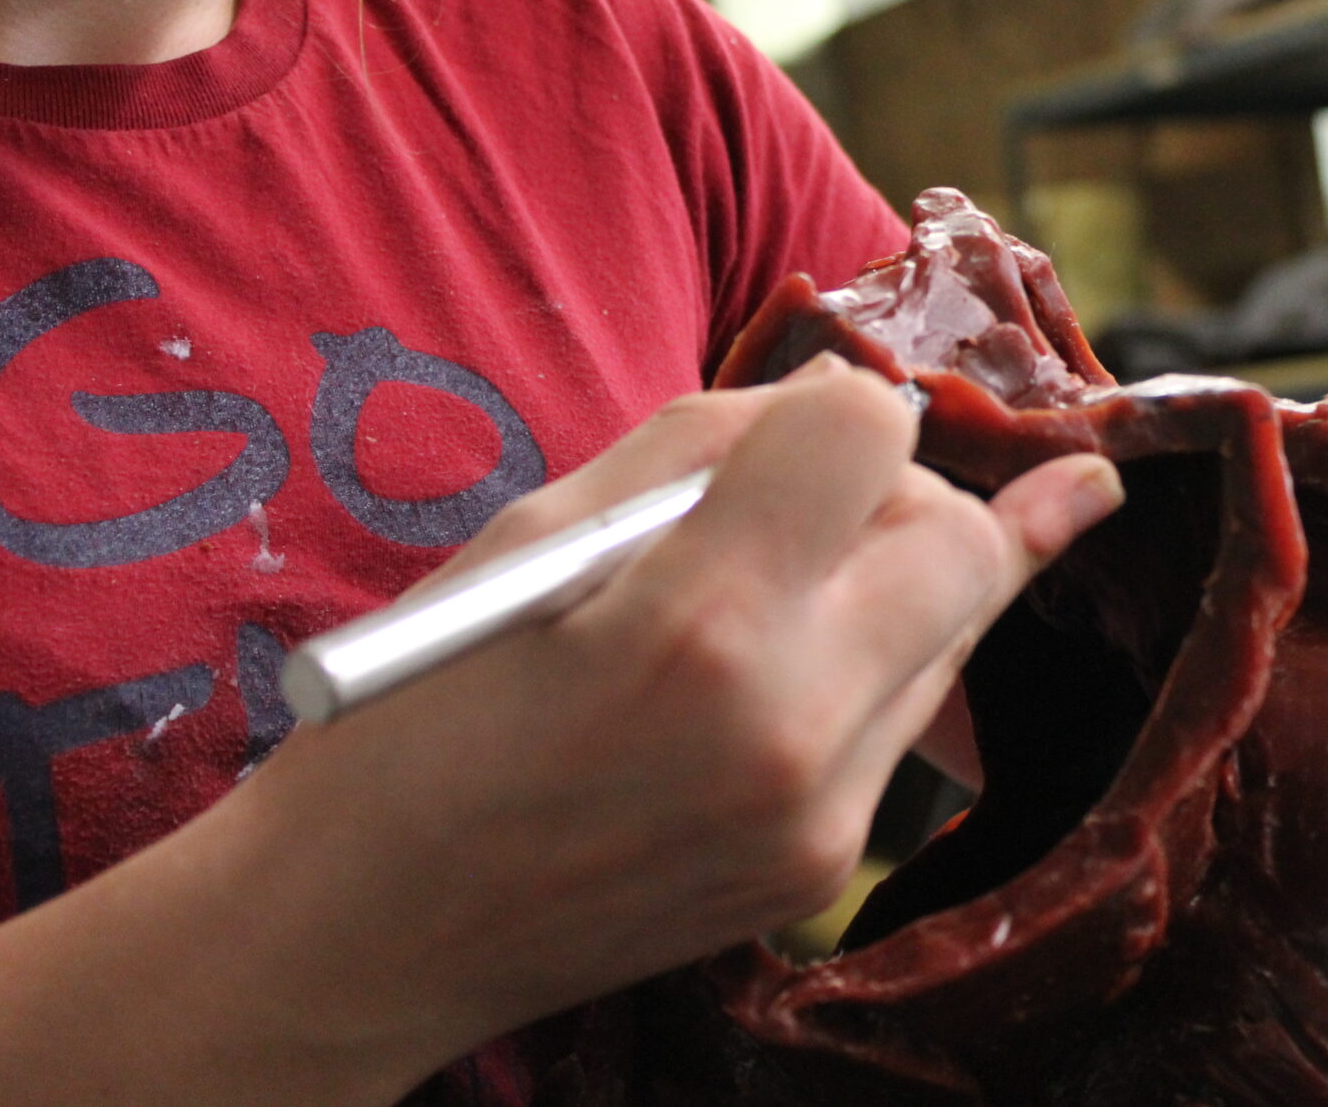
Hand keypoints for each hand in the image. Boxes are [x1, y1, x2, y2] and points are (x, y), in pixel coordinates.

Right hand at [226, 354, 1124, 1096]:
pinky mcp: (824, 872)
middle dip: (898, 494)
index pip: (874, 439)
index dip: (837, 410)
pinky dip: (868, 665)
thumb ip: (705, 446)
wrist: (367, 933)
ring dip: (892, 579)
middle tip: (796, 508)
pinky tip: (784, 656)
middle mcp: (790, 730)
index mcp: (699, 627)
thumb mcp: (533, 535)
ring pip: (957, 630)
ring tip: (771, 586)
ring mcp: (821, 818)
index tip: (786, 433)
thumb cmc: (420, 713)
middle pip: (960, 540)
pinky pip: (906, 721)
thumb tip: (842, 395)